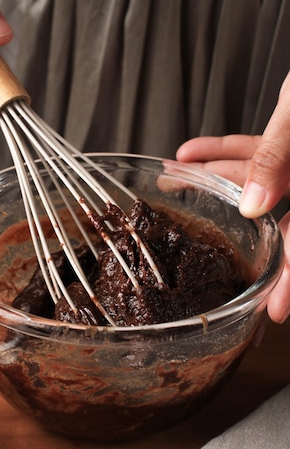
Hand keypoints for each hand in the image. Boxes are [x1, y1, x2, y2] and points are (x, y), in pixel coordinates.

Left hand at [177, 130, 289, 322]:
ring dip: (208, 183)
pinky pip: (249, 152)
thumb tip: (252, 204)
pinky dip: (217, 153)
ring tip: (171, 186)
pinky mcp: (283, 137)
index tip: (274, 312)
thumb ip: (276, 160)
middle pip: (266, 219)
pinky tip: (188, 154)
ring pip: (250, 182)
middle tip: (195, 251)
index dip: (287, 281)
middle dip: (227, 232)